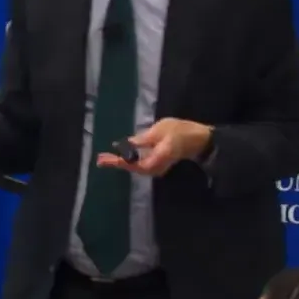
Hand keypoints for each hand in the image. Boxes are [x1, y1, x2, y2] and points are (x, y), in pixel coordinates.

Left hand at [95, 118, 211, 177]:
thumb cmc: (181, 131)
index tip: (105, 159)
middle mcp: (156, 167)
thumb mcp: (160, 130)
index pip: (134, 164)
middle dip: (116, 163)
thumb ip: (143, 139)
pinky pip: (140, 164)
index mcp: (157, 158)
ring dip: (121, 162)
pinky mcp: (157, 164)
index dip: (119, 162)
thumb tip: (126, 144)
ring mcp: (157, 167)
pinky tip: (121, 155)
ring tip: (106, 158)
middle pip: (132, 168)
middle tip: (100, 159)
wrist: (199, 139)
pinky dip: (130, 160)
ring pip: (136, 167)